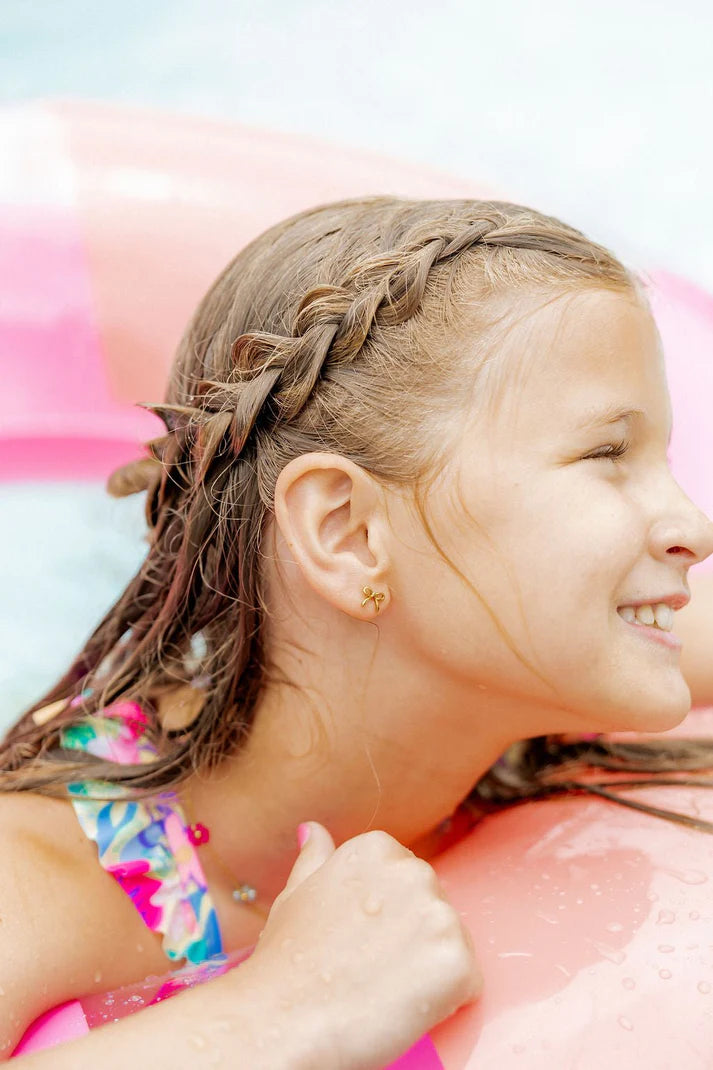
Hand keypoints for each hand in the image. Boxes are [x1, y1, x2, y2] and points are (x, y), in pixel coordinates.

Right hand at [247, 822, 481, 1069]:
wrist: (283, 1021)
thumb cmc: (285, 963)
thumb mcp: (295, 895)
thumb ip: (315, 858)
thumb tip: (313, 830)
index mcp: (377, 849)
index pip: (406, 882)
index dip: (386, 920)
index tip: (359, 941)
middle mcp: (414, 871)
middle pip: (433, 910)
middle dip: (412, 941)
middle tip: (369, 970)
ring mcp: (439, 914)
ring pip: (452, 946)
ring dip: (429, 971)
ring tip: (383, 991)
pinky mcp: (457, 960)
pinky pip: (467, 984)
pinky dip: (446, 1002)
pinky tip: (404, 1007)